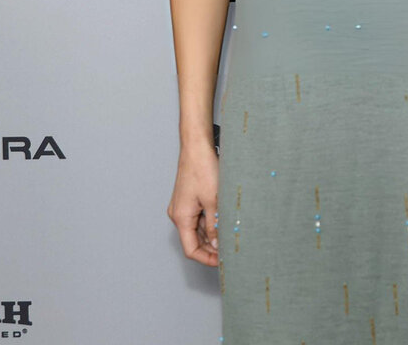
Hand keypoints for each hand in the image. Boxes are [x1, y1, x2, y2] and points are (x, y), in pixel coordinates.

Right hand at [167, 141, 219, 266]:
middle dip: (210, 248)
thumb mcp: (213, 200)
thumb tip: (217, 245)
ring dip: (210, 236)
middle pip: (193, 240)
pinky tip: (222, 223)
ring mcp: (182, 206)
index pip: (191, 249)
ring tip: (228, 237)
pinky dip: (208, 223)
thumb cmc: (203, 169)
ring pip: (196, 229)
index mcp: (181, 217)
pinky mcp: (188, 199)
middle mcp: (178, 214)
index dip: (206, 258)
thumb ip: (214, 226)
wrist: (196, 147)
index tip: (222, 261)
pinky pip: (197, 218)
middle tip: (229, 250)